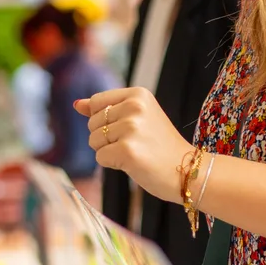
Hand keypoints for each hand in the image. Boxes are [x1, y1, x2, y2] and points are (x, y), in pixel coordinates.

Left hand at [75, 86, 193, 201]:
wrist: (189, 170)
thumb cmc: (160, 145)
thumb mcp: (137, 118)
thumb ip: (105, 109)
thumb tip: (76, 104)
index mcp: (137, 94)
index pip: (96, 102)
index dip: (104, 120)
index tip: (128, 129)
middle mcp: (134, 107)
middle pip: (92, 123)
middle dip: (106, 138)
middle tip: (136, 144)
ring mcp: (131, 128)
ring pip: (94, 141)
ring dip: (109, 151)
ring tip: (135, 152)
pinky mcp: (127, 151)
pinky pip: (100, 158)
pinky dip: (113, 165)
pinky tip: (134, 163)